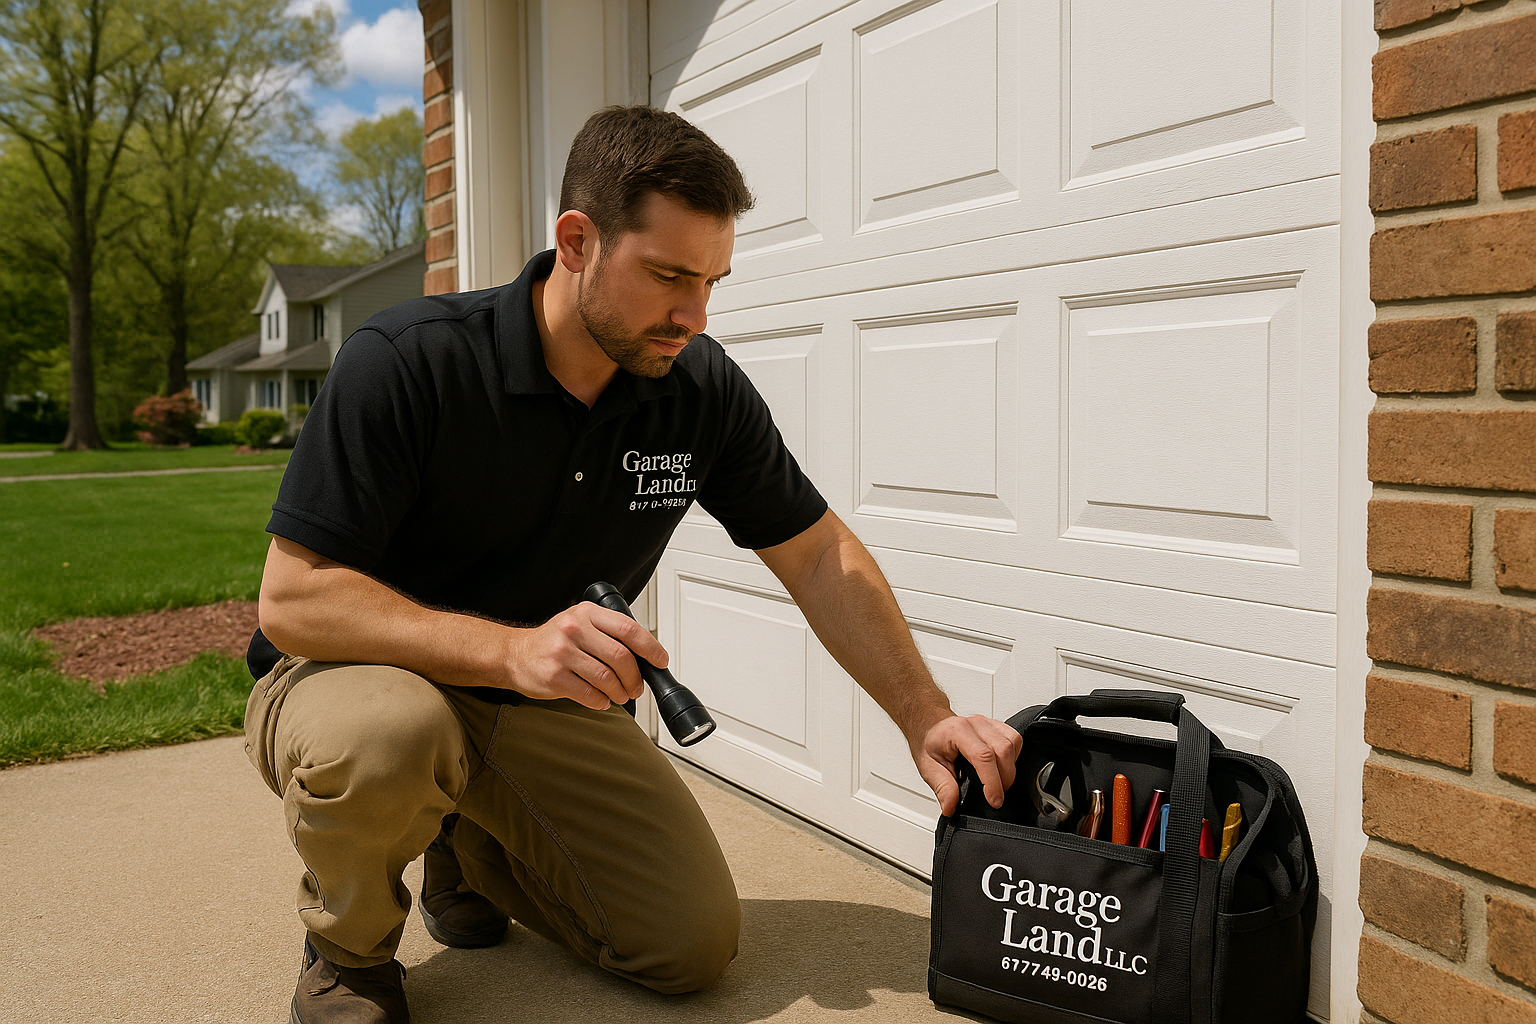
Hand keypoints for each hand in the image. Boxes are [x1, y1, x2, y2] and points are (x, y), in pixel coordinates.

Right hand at [502, 602, 669, 709]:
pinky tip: (601, 700)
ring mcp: (563, 653)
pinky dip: (601, 702)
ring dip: (620, 693)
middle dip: (635, 678)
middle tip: (636, 688)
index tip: (660, 660)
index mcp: (586, 613)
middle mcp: (574, 629)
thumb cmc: (552, 641)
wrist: (514, 654)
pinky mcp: (554, 677)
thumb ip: (608, 632)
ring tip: (620, 696)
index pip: (628, 629)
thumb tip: (644, 655)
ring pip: (607, 678)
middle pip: (621, 657)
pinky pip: (589, 694)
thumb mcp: (580, 623)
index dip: (650, 647)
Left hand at [914, 714, 1022, 816]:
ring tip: (999, 782)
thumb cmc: (929, 743)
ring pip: (1013, 742)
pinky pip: (1015, 739)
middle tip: (995, 796)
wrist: (930, 726)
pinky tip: (1003, 767)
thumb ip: (942, 787)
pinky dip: (1014, 756)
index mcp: (957, 732)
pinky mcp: (997, 726)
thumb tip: (951, 807)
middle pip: (1003, 749)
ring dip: (1011, 767)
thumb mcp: (928, 768)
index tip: (994, 800)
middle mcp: (975, 723)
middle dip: (1005, 778)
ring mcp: (988, 722)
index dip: (992, 781)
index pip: (983, 756)